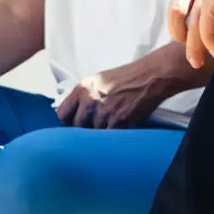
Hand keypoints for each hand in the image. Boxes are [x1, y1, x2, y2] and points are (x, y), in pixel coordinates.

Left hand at [56, 57, 177, 128]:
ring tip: (112, 123)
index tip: (73, 125)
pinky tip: (121, 126)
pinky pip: (109, 137)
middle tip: (96, 126)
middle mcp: (90, 99)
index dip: (68, 122)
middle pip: (77, 127)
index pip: (62, 114)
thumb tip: (73, 115)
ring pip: (93, 134)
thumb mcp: (99, 81)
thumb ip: (83, 96)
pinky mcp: (118, 121)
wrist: (151, 76)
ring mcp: (104, 111)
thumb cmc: (127, 78)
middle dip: (85, 129)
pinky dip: (114, 135)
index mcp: (83, 88)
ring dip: (102, 133)